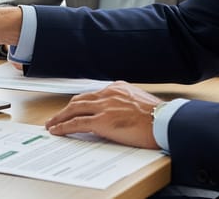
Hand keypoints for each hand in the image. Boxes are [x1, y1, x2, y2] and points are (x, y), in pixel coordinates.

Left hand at [45, 81, 161, 148]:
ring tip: (52, 124)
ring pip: (73, 110)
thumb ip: (124, 104)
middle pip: (79, 100)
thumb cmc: (159, 117)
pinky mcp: (101, 121)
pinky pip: (76, 123)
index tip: (74, 108)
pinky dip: (64, 126)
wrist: (166, 122)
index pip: (93, 94)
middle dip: (66, 109)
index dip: (81, 103)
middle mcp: (108, 94)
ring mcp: (103, 107)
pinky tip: (57, 130)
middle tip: (57, 116)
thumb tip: (117, 114)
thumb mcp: (139, 102)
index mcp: (117, 88)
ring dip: (60, 117)